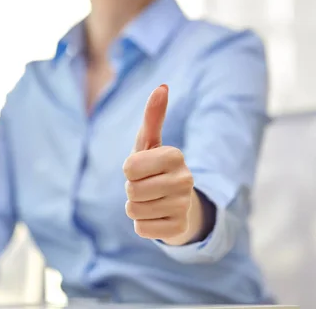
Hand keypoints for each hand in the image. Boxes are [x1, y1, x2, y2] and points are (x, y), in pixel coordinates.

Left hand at [123, 84, 198, 245]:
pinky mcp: (179, 230)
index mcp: (176, 156)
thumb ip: (153, 116)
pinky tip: (157, 217)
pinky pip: (141, 229)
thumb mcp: (151, 143)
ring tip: (152, 201)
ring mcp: (184, 206)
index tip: (143, 169)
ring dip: (136, 207)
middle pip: (131, 190)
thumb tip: (162, 86)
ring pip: (134, 210)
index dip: (130, 170)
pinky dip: (143, 225)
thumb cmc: (157, 169)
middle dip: (131, 190)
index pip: (130, 167)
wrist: (179, 205)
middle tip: (147, 187)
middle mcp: (186, 180)